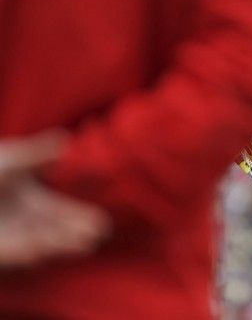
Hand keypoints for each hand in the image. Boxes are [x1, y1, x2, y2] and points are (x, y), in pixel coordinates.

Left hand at [0, 131, 111, 267]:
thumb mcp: (10, 159)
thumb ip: (37, 154)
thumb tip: (66, 139)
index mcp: (33, 200)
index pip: (62, 211)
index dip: (80, 217)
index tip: (102, 222)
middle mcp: (25, 221)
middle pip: (56, 230)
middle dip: (76, 233)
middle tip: (99, 235)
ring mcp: (11, 235)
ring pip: (39, 243)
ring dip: (59, 245)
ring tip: (82, 245)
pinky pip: (11, 251)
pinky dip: (26, 251)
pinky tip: (39, 248)